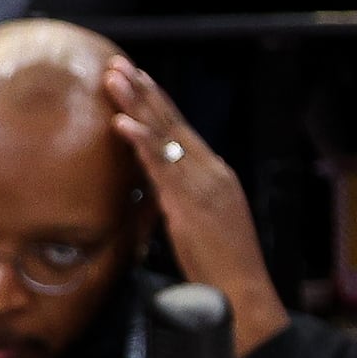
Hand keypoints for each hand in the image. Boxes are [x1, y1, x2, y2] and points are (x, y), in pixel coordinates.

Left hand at [103, 58, 281, 357]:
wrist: (242, 292)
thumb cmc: (221, 269)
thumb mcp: (200, 228)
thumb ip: (181, 203)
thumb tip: (158, 194)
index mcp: (217, 177)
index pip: (183, 132)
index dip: (158, 104)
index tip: (138, 80)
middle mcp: (212, 172)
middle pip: (174, 123)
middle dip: (145, 92)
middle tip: (120, 65)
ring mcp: (202, 185)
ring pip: (165, 135)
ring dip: (137, 103)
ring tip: (115, 78)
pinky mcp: (188, 202)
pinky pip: (159, 165)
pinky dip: (140, 141)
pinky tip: (122, 121)